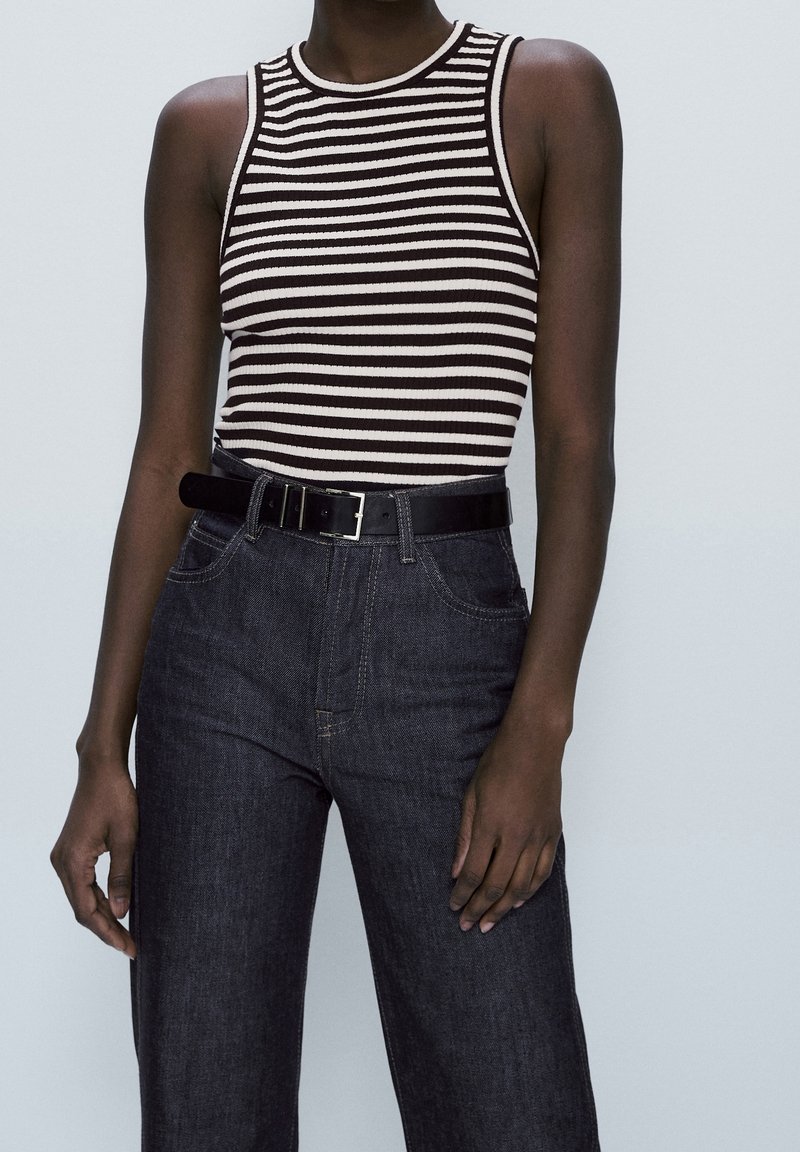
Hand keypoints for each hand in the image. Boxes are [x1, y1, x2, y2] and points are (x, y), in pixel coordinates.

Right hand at [50, 757, 138, 957]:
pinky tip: (114, 908)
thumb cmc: (115, 797)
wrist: (101, 769)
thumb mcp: (126, 838)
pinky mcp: (70, 850)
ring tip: (125, 933)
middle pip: (82, 908)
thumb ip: (121, 877)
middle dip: (106, 929)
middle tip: (131, 945)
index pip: (88, 911)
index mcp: (73, 862)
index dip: (109, 932)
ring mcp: (63, 856)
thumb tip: (121, 912)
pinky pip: (81, 884)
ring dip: (101, 915)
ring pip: (81, 897)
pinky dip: (96, 898)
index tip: (129, 947)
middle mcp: (61, 862)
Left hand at [449, 718, 564, 932]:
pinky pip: (542, 872)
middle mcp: (516, 836)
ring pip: (521, 885)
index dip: (462, 895)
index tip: (453, 907)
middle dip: (479, 909)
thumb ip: (464, 835)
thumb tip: (456, 870)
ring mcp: (537, 836)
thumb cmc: (499, 762)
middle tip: (467, 925)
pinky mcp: (552, 833)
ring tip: (490, 922)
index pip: (474, 872)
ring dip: (504, 908)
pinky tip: (519, 901)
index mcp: (491, 825)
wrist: (535, 744)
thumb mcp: (471, 794)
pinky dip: (530, 890)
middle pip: (496, 885)